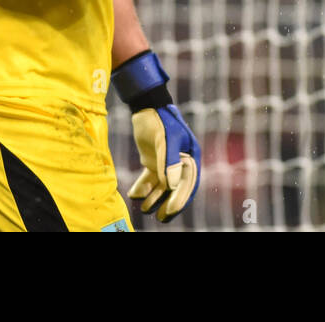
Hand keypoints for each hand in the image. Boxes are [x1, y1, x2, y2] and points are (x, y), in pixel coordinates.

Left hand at [112, 50, 200, 222]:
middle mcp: (180, 163)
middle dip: (168, 204)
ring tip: (144, 209)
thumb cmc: (160, 120)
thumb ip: (169, 161)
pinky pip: (150, 179)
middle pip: (176, 189)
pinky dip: (143, 187)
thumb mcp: (166, 139)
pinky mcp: (153, 161)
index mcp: (190, 157)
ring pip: (162, 186)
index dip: (181, 199)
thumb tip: (172, 186)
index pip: (188, 183)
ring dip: (154, 198)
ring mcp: (166, 163)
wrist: (146, 106)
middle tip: (161, 218)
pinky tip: (134, 194)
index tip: (171, 211)